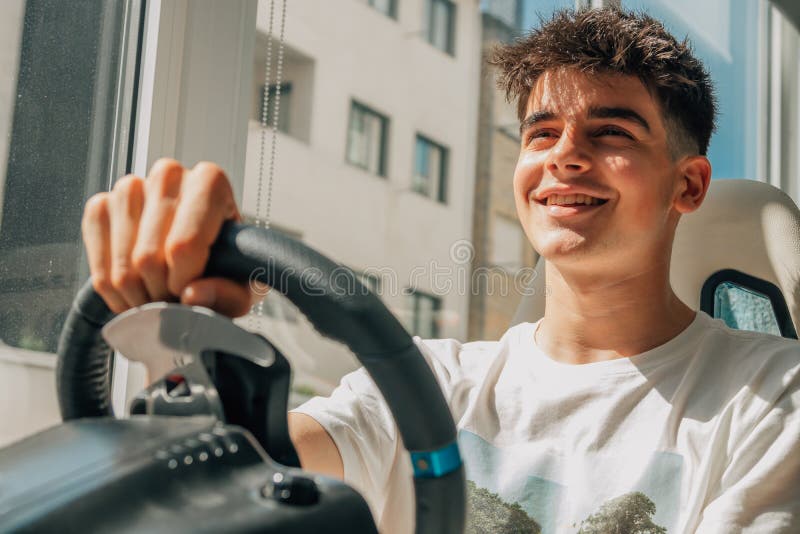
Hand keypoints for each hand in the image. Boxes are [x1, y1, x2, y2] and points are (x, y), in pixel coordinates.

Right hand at [81, 158, 263, 316]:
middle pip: (149, 257)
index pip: (184, 244)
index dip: (184, 281)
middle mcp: (168, 174)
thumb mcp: (245, 286)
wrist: (199, 255)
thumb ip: (229, 294)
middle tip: (174, 300)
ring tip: (157, 296)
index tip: (190, 292)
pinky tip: (133, 291)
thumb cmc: (226, 266)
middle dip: (161, 293)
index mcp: (210, 182)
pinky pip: (97, 260)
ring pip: (123, 264)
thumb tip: (192, 295)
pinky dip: (113, 288)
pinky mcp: (100, 206)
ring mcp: (130, 187)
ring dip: (138, 295)